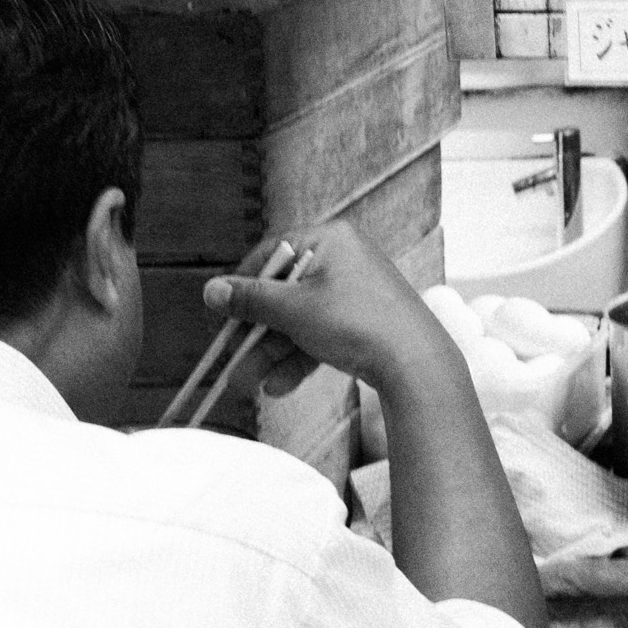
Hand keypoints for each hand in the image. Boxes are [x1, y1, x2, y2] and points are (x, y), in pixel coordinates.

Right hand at [203, 225, 456, 394]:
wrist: (415, 362)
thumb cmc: (356, 323)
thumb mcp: (294, 310)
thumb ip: (251, 300)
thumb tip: (211, 290)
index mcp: (330, 240)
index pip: (273, 252)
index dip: (244, 284)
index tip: (223, 312)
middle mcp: (345, 259)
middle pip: (285, 294)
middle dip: (256, 334)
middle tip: (231, 360)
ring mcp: (356, 292)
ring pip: (300, 321)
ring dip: (271, 354)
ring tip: (247, 385)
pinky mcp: (365, 322)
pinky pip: (322, 335)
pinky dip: (300, 359)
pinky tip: (278, 388)